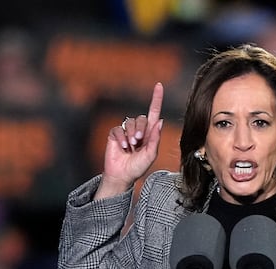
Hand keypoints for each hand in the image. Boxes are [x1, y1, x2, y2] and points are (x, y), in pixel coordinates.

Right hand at [95, 82, 163, 198]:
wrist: (122, 175)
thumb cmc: (138, 167)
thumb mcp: (150, 155)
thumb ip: (155, 139)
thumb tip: (160, 121)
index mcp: (150, 133)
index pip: (154, 113)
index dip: (156, 99)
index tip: (159, 85)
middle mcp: (139, 130)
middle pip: (142, 118)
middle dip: (140, 129)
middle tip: (138, 141)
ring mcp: (126, 132)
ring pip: (129, 122)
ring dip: (130, 135)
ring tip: (130, 147)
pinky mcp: (115, 135)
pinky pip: (118, 129)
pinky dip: (121, 138)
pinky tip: (123, 147)